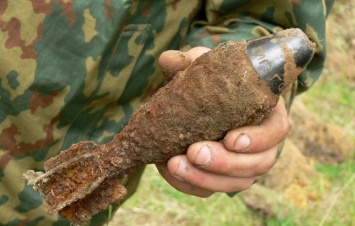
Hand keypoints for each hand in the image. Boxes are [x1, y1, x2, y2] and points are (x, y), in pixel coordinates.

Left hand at [156, 47, 289, 196]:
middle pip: (257, 165)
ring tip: (174, 165)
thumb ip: (189, 62)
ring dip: (206, 178)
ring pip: (236, 183)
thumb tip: (167, 59)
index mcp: (266, 115)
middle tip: (194, 152)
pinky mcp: (220, 176)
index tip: (231, 138)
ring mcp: (242, 165)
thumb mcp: (204, 66)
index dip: (258, 139)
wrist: (201, 101)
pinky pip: (211, 189)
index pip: (276, 131)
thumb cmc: (212, 82)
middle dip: (225, 163)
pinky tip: (169, 170)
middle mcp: (259, 145)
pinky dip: (190, 184)